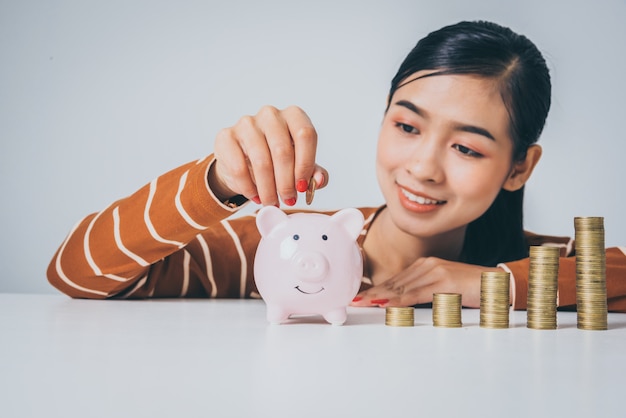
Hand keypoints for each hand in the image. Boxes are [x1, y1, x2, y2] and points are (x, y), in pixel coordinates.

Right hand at [209, 105, 327, 205]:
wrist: (243, 161)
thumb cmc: (277, 161)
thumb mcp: (299, 166)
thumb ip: (314, 173)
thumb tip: (320, 181)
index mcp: (293, 116)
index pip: (305, 134)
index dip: (306, 164)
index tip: (303, 187)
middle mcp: (270, 115)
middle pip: (283, 150)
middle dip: (286, 182)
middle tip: (288, 200)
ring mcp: (246, 123)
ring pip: (261, 161)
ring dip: (268, 189)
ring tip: (272, 202)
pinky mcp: (226, 137)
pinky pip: (239, 168)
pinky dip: (249, 188)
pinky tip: (255, 196)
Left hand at [351, 257, 504, 307]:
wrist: (498, 283)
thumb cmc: (471, 288)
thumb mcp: (442, 288)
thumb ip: (423, 291)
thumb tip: (401, 302)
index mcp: (425, 265)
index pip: (395, 280)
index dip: (376, 289)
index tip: (360, 296)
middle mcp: (427, 265)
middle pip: (394, 283)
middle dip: (372, 292)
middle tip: (353, 300)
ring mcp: (435, 272)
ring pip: (402, 288)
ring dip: (380, 296)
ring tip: (363, 303)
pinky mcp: (444, 281)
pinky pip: (416, 293)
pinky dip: (399, 300)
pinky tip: (386, 304)